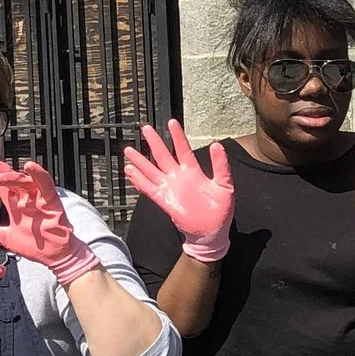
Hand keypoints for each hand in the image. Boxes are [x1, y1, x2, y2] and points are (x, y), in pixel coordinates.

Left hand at [0, 156, 98, 285]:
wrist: (54, 257)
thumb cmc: (36, 245)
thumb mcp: (7, 239)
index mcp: (15, 204)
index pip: (1, 184)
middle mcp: (26, 198)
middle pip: (10, 177)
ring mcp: (39, 199)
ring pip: (24, 181)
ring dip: (11, 176)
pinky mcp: (52, 202)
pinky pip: (46, 185)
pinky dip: (39, 175)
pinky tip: (30, 167)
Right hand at [123, 120, 234, 262]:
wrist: (212, 233)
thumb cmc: (220, 210)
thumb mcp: (225, 185)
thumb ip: (221, 166)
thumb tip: (216, 145)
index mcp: (194, 172)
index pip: (183, 150)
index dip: (177, 136)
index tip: (171, 122)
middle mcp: (179, 178)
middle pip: (163, 156)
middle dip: (155, 143)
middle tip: (146, 128)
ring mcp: (171, 189)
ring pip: (152, 171)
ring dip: (141, 161)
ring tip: (129, 150)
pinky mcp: (165, 201)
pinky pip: (149, 189)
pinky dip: (139, 181)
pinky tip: (130, 172)